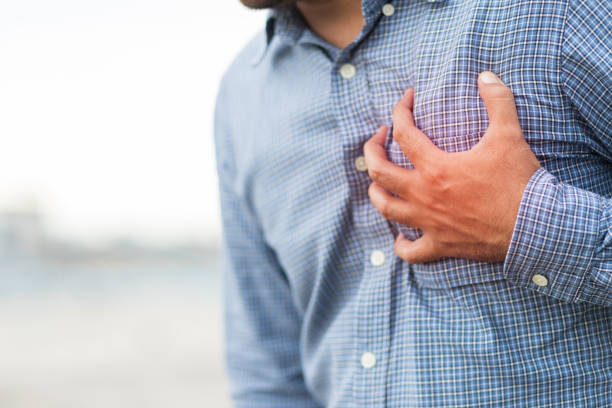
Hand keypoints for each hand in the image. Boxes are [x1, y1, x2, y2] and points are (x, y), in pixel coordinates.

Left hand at [363, 71, 541, 263]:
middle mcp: (424, 195)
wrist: (535, 227)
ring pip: (386, 208)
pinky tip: (400, 237)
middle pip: (379, 172)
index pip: (403, 133)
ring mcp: (428, 222)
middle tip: (379, 139)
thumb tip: (486, 75)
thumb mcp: (509, 135)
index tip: (406, 100)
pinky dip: (401, 246)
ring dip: (377, 192)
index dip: (399, 111)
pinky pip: (411, 252)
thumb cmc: (519, 182)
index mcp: (435, 167)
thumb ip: (498, 100)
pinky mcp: (441, 245)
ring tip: (379, 182)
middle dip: (372, 150)